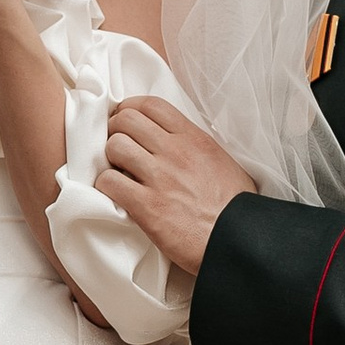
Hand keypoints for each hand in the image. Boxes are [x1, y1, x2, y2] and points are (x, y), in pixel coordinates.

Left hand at [99, 96, 256, 275]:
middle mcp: (175, 152)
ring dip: (109, 158)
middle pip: (126, 120)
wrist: (238, 240)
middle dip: (115, 131)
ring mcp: (160, 177)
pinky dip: (106, 186)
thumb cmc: (235, 207)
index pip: (151, 105)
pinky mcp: (147, 206)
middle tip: (117, 147)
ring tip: (117, 171)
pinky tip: (116, 193)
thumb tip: (180, 142)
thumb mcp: (223, 162)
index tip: (125, 120)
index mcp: (194, 139)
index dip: (130, 109)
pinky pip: (109, 182)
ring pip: (114, 146)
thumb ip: (198, 147)